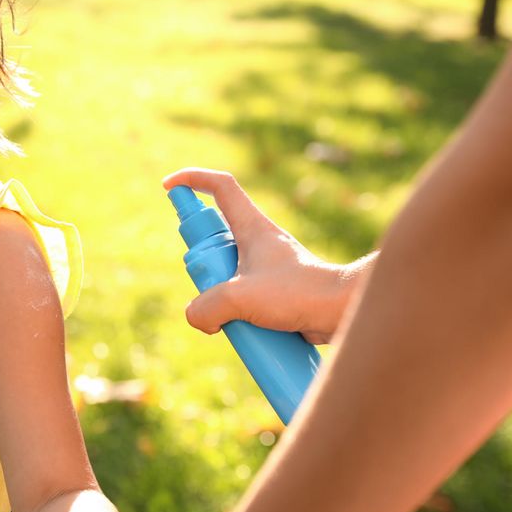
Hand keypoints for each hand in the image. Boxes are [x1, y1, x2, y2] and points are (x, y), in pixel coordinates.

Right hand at [163, 168, 371, 343]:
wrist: (342, 312)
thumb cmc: (298, 293)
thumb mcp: (239, 298)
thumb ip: (206, 307)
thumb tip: (198, 318)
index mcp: (252, 227)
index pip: (220, 187)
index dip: (192, 179)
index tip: (169, 186)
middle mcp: (259, 242)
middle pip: (215, 240)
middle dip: (201, 264)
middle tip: (205, 287)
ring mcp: (267, 266)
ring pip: (226, 273)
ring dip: (219, 297)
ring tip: (231, 318)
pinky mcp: (275, 291)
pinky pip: (243, 298)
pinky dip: (236, 314)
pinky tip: (244, 332)